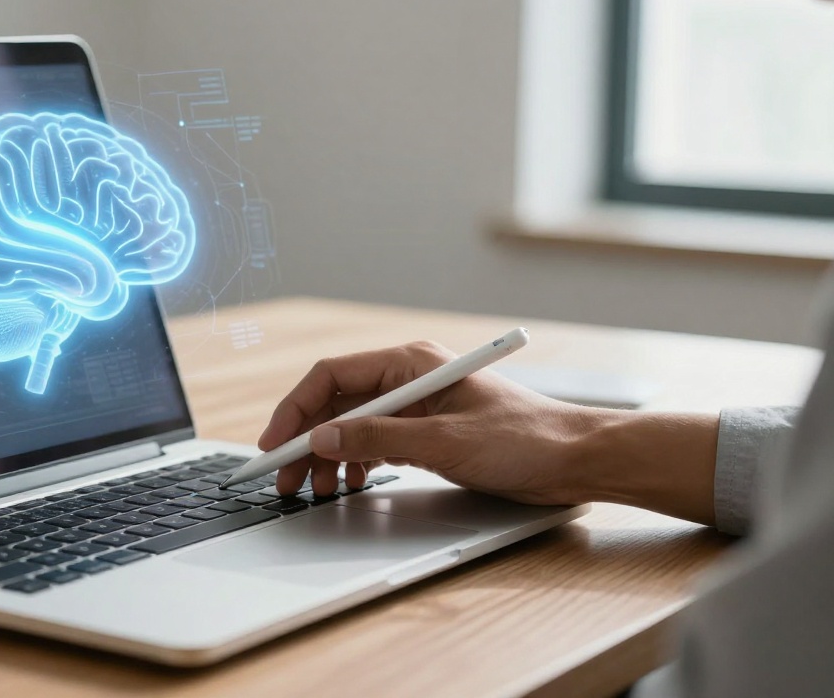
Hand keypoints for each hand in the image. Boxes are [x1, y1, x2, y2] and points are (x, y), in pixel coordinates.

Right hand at [258, 340, 595, 503]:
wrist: (578, 460)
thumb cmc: (526, 440)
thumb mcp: (444, 443)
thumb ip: (378, 439)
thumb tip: (321, 438)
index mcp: (410, 364)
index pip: (332, 377)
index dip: (295, 410)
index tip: (276, 445)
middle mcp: (409, 379)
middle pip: (336, 404)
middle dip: (306, 441)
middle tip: (286, 480)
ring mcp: (417, 406)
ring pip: (352, 426)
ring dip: (328, 456)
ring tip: (316, 489)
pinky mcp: (428, 432)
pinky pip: (375, 442)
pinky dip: (356, 463)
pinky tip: (351, 482)